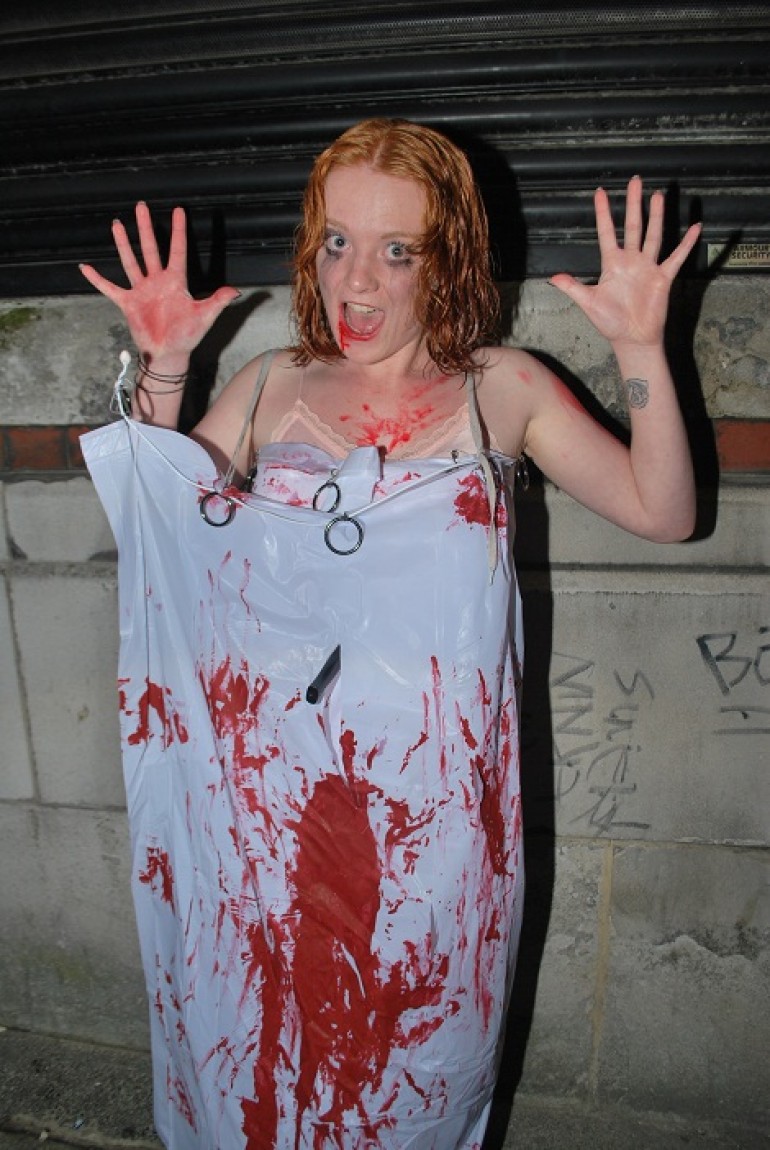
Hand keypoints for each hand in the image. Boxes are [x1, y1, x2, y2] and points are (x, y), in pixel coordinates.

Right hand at [79, 202, 239, 359]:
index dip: (178, 231)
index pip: (178, 251)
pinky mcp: (128, 303)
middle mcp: (157, 282)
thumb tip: (236, 291)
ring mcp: (141, 291)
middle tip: (141, 206)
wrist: (168, 354)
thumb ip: (218, 301)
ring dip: (123, 244)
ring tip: (116, 224)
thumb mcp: (204, 317)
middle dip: (146, 228)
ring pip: (130, 262)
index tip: (178, 210)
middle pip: (150, 249)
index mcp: (176, 282)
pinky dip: (97, 280)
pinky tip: (85, 267)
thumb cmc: (188, 336)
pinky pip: (109, 289)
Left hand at [549, 177, 700, 348]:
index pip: (606, 232)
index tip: (600, 193)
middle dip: (633, 204)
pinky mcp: (663, 278)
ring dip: (656, 216)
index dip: (603, 213)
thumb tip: (553, 277)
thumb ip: (573, 287)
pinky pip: (676, 257)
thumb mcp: (588, 303)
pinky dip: (686, 244)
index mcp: (612, 264)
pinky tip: (695, 228)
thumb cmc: (610, 322)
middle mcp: (631, 261)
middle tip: (635, 181)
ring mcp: (648, 267)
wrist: (631, 339)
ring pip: (652, 236)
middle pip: (632, 226)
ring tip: (657, 196)